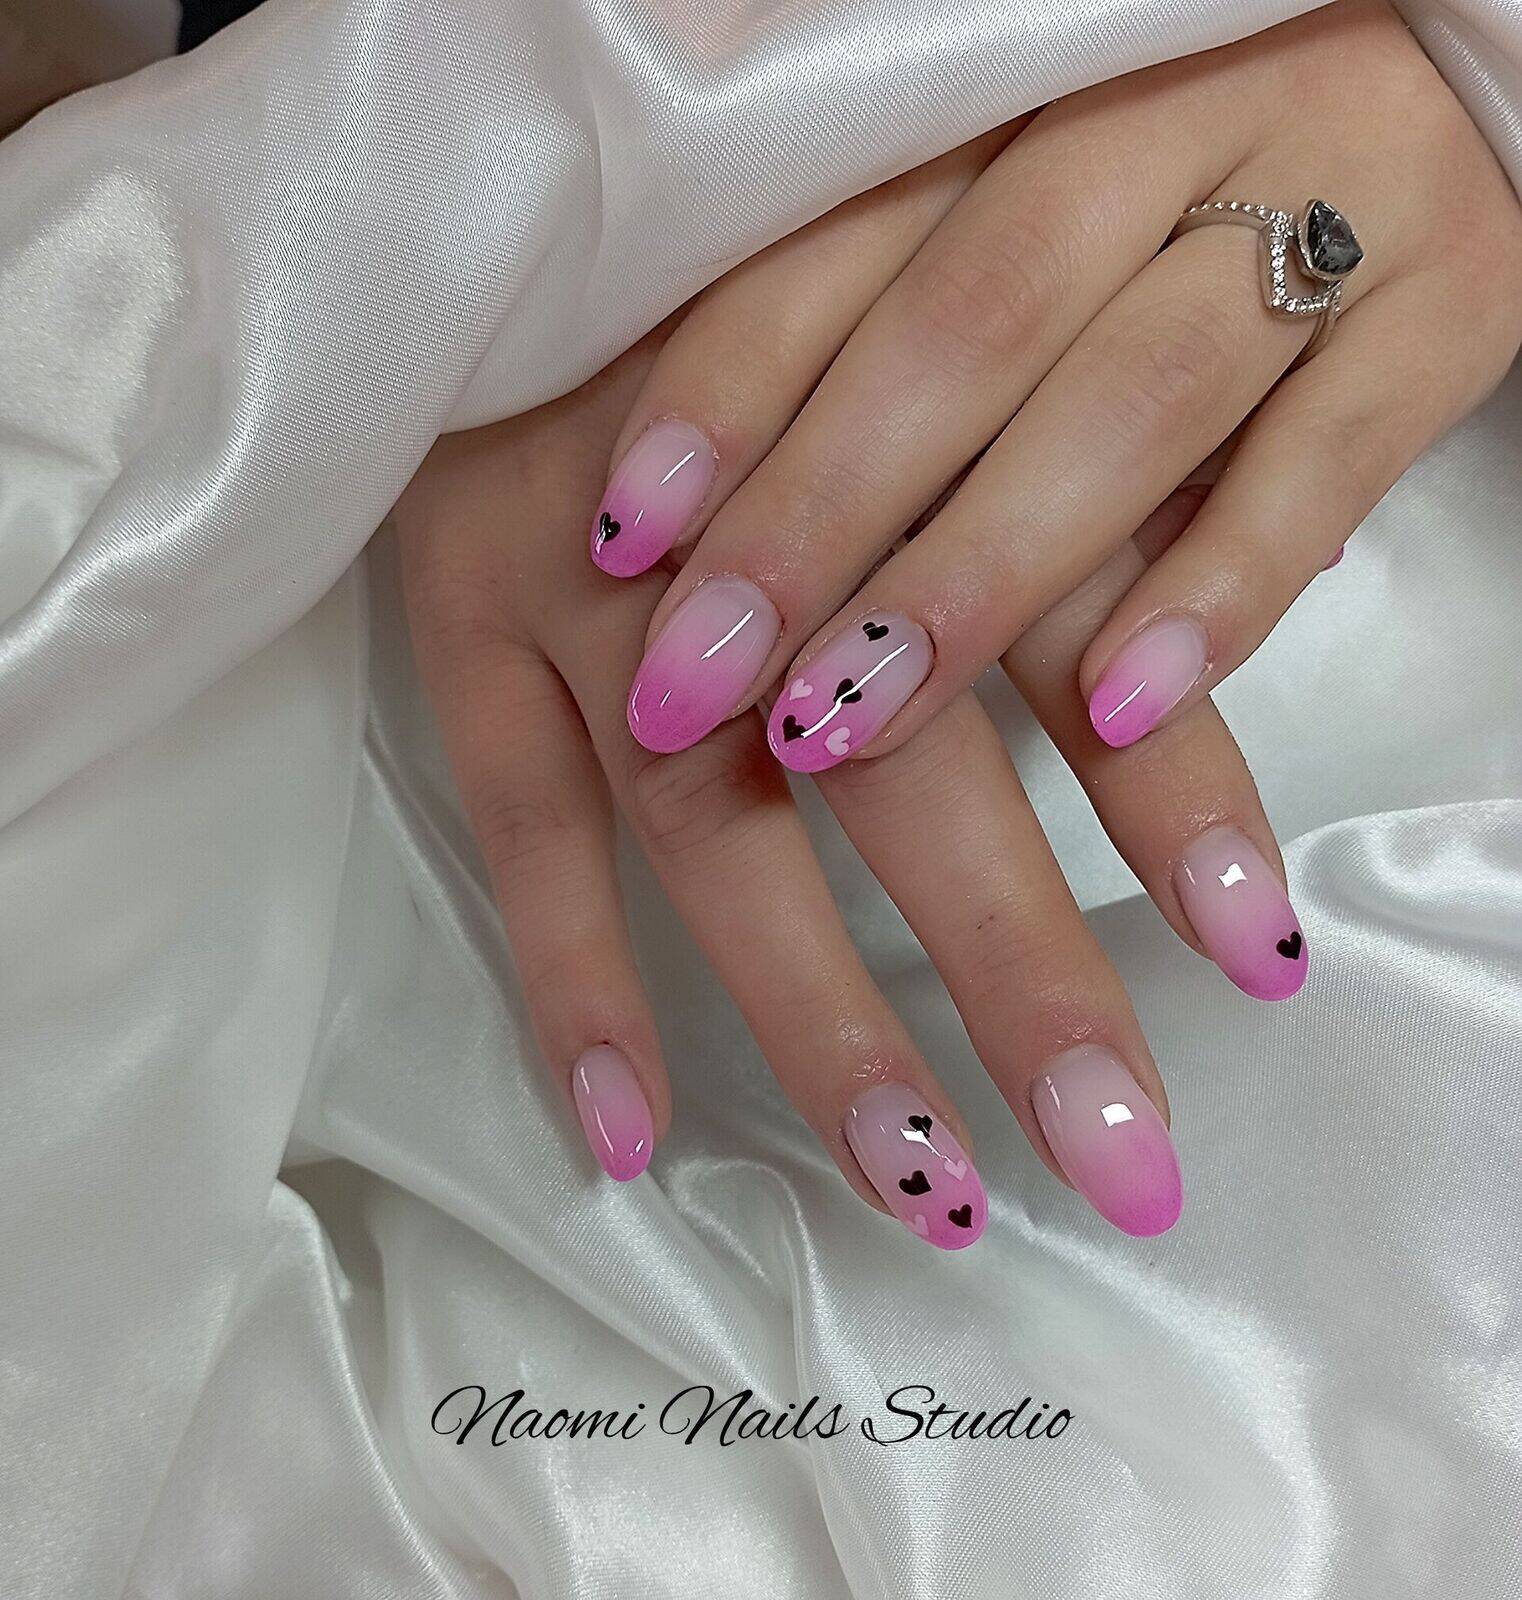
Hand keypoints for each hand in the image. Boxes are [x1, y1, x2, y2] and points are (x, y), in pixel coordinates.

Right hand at [392, 330, 1294, 1246]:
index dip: (1168, 790)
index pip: (1064, 625)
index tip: (1253, 953)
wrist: (518, 191)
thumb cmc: (756, 274)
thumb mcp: (925, 330)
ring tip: (923, 1180)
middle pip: (905, 761)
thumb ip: (1056, 478)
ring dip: (814, 1007)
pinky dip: (572, 972)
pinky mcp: (455, 604)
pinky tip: (630, 1128)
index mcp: (898, 419)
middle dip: (1020, 960)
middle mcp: (747, 513)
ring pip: (708, 818)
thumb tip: (1232, 615)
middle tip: (1117, 1149)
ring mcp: (585, 576)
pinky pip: (513, 815)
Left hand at [593, 1, 1520, 777]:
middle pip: (962, 331)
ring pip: (1126, 402)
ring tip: (845, 719)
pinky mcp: (1457, 304)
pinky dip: (1219, 592)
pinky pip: (1327, 463)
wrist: (1458, 58)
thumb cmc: (1178, 161)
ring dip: (976, 580)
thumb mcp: (1019, 191)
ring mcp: (1331, 199)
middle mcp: (1168, 117)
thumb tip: (708, 499)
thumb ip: (898, 306)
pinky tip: (1116, 715)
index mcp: (1030, 78)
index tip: (624, 536)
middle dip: (817, 521)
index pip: (842, 233)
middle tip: (696, 685)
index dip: (725, 389)